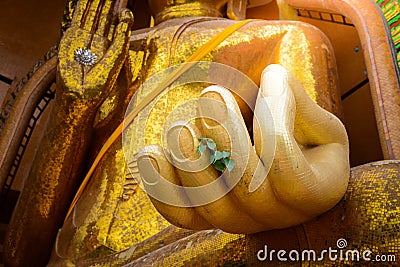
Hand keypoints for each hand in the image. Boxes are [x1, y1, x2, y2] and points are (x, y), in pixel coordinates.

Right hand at [57, 0, 132, 106]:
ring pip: (90, 14)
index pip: (115, 23)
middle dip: (107, 3)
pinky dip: (81, 7)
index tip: (124, 0)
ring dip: (95, 2)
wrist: (80, 94)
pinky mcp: (71, 38)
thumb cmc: (99, 83)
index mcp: (110, 46)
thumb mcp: (116, 57)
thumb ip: (121, 37)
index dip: (119, 10)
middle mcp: (97, 40)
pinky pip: (77, 18)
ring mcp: (83, 38)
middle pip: (102, 15)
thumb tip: (127, 15)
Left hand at [137, 64, 349, 233]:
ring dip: (189, 160)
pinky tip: (150, 154)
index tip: (269, 79)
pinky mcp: (204, 219)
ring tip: (180, 126)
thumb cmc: (303, 144)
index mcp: (312, 194)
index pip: (287, 166)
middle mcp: (273, 217)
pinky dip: (161, 185)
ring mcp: (236, 222)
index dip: (274, 121)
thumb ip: (298, 102)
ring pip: (208, 201)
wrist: (285, 172)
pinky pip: (179, 212)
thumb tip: (270, 78)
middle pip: (243, 186)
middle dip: (224, 137)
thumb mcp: (319, 124)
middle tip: (212, 95)